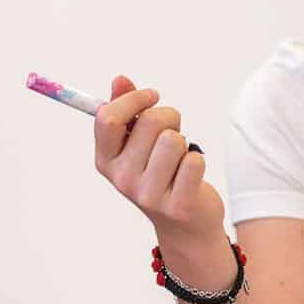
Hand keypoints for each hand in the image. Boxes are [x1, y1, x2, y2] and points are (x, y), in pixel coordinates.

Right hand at [94, 75, 224, 243]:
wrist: (184, 225)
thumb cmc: (160, 173)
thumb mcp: (137, 143)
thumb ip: (127, 110)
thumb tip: (120, 79)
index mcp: (106, 161)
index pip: (108, 118)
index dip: (133, 98)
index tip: (152, 96)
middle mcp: (122, 179)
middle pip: (149, 121)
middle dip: (168, 117)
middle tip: (172, 134)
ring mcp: (148, 195)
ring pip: (174, 139)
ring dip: (183, 141)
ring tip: (180, 157)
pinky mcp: (178, 205)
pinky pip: (194, 161)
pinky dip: (197, 161)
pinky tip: (190, 175)